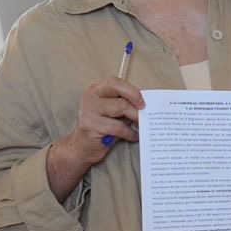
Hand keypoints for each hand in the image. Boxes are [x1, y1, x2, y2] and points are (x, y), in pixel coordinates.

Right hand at [46, 77, 145, 200]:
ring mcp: (88, 111)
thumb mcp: (114, 113)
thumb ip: (125, 104)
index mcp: (96, 91)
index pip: (115, 82)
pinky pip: (117, 127)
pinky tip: (133, 136)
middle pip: (116, 89)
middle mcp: (91, 97)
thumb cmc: (103, 129)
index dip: (131, 90)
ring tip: (141, 125)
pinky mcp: (90, 126)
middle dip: (134, 99)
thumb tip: (148, 103)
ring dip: (135, 117)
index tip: (143, 102)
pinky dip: (129, 133)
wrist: (82, 148)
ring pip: (120, 107)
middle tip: (144, 112)